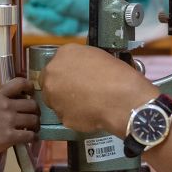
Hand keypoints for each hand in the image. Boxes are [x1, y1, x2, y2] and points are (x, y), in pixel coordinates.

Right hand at [0, 78, 39, 155]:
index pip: (20, 83)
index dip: (30, 87)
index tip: (32, 94)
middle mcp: (6, 105)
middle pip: (32, 105)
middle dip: (36, 111)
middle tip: (34, 116)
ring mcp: (8, 121)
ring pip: (33, 120)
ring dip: (36, 125)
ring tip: (33, 129)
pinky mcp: (9, 136)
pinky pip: (29, 135)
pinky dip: (33, 137)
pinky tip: (31, 139)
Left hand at [41, 44, 157, 133]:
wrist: (122, 99)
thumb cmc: (115, 74)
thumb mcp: (97, 55)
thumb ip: (80, 61)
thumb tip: (77, 70)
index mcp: (63, 54)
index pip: (56, 63)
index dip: (65, 72)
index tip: (74, 78)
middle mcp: (52, 75)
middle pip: (49, 82)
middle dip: (60, 87)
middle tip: (78, 92)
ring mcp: (54, 98)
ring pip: (56, 102)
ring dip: (66, 103)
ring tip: (87, 104)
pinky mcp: (62, 117)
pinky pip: (67, 116)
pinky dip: (76, 116)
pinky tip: (91, 114)